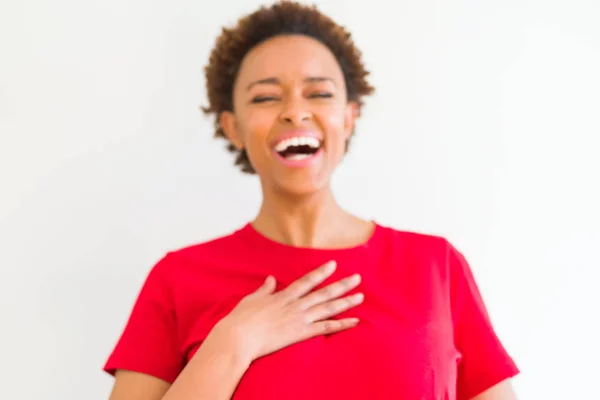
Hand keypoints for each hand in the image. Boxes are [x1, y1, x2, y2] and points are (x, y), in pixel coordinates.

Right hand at [207, 260, 362, 362]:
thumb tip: (270, 278)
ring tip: (360, 296)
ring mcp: (300, 319)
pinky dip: (341, 325)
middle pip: (324, 292)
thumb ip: (264, 289)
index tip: (334, 264)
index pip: (307, 281)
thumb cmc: (241, 319)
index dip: (321, 272)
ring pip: (328, 308)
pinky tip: (354, 322)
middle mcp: (295, 305)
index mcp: (283, 296)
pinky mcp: (301, 334)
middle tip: (358, 278)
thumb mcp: (252, 299)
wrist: (239, 337)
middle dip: (342, 284)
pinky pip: (326, 328)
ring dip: (346, 302)